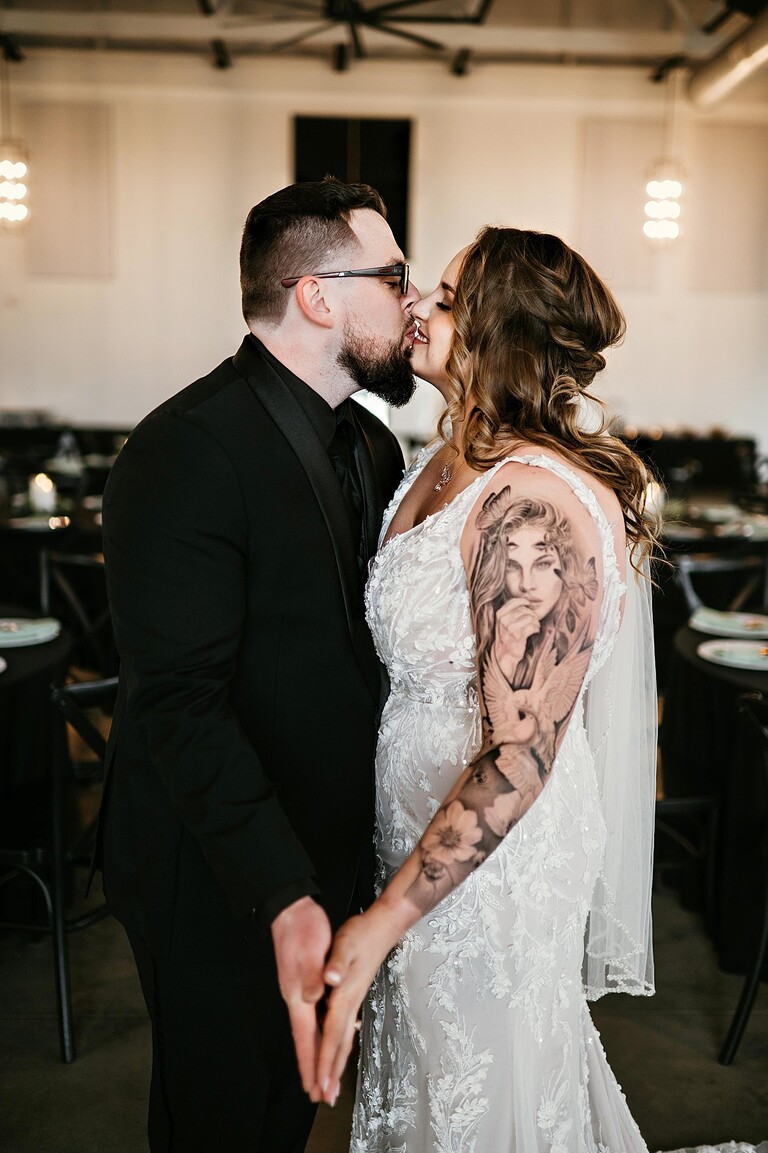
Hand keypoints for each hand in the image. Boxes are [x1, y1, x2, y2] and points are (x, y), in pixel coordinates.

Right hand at [271, 896, 331, 1100]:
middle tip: (322, 1096)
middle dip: (315, 1069)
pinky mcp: (305, 983)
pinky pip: (314, 1019)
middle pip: (307, 1041)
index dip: (312, 1064)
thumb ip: (313, 976)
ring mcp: (300, 991)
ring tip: (322, 1077)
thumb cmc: (302, 929)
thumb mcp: (311, 951)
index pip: (306, 1038)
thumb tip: (314, 998)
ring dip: (317, 1055)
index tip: (316, 1089)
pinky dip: (319, 1035)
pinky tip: (325, 1037)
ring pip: (311, 1032)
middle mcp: (298, 998)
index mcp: (299, 994)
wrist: (290, 909)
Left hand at [317, 903, 401, 1105]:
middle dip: (331, 1073)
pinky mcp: (353, 995)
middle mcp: (349, 1003)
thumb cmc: (362, 933)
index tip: (320, 1085)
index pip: (331, 1034)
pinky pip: (343, 1029)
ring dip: (336, 1064)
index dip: (325, 1061)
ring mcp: (353, 1001)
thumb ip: (337, 961)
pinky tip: (337, 1053)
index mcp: (344, 995)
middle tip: (325, 1099)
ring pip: (344, 1040)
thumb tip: (330, 977)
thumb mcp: (344, 943)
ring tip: (332, 1086)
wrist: (383, 926)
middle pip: (339, 1045)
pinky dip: (339, 1046)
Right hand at [493, 599, 539, 679]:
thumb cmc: (506, 637)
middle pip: (524, 610)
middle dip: (532, 614)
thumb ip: (510, 611)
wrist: (504, 654)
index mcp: (499, 615)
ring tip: (535, 626)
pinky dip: (536, 628)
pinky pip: (533, 627)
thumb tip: (527, 600)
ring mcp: (510, 629)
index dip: (524, 601)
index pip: (514, 602)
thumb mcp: (503, 622)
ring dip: (536, 622)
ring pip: (530, 618)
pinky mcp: (519, 636)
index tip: (529, 603)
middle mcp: (504, 620)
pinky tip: (535, 631)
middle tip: (534, 620)